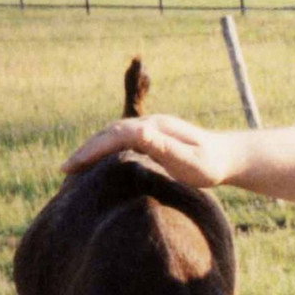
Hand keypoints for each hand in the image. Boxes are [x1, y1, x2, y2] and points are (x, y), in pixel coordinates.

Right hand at [61, 114, 240, 187]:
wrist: (230, 156)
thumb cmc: (211, 165)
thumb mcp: (191, 162)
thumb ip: (166, 149)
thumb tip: (139, 133)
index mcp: (156, 129)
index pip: (116, 136)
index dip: (92, 150)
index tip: (73, 166)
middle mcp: (152, 125)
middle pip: (110, 132)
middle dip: (86, 149)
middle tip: (64, 169)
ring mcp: (152, 129)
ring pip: (114, 134)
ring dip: (93, 147)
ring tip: (74, 166)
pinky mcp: (154, 136)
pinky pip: (122, 139)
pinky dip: (105, 147)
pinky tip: (98, 161)